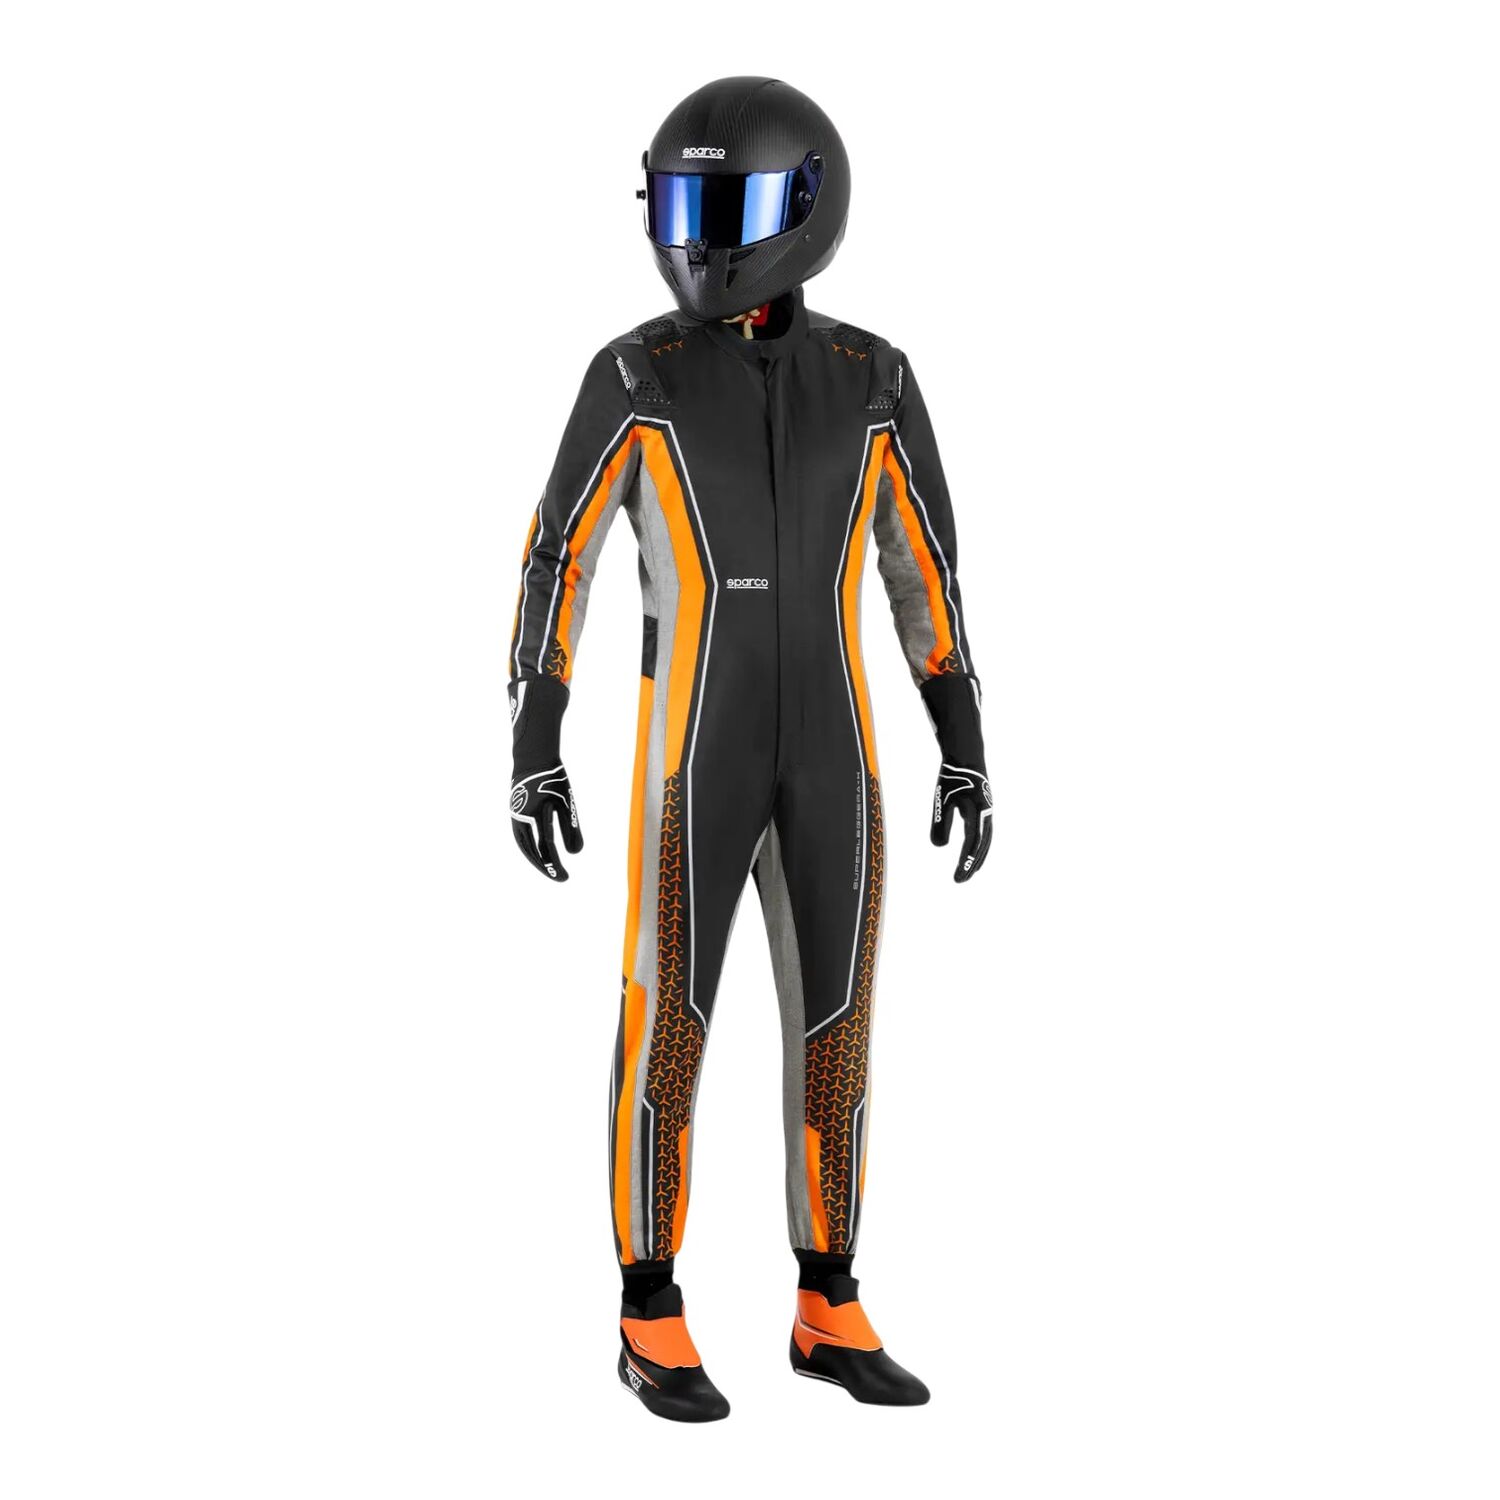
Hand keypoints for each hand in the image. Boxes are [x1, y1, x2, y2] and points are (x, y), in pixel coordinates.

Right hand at [510, 762, 582, 880]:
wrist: (532, 760)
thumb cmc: (553, 780)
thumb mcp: (567, 802)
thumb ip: (571, 827)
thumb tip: (576, 853)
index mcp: (537, 814)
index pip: (546, 846)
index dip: (555, 864)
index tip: (565, 877)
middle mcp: (522, 818)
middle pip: (533, 851)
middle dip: (546, 867)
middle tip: (560, 878)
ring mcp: (516, 817)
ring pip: (524, 847)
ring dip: (536, 860)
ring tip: (549, 869)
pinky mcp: (515, 816)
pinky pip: (521, 839)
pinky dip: (529, 850)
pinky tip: (539, 855)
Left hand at [931, 763, 992, 882]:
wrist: (967, 756)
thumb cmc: (952, 777)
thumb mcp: (942, 800)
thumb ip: (941, 823)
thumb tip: (939, 847)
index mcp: (978, 814)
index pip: (972, 845)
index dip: (965, 862)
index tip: (957, 878)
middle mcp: (987, 816)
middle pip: (981, 846)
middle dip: (971, 864)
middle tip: (961, 880)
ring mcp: (988, 813)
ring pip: (985, 841)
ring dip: (978, 857)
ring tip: (969, 871)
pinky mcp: (985, 810)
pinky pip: (985, 833)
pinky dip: (980, 846)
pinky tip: (973, 851)